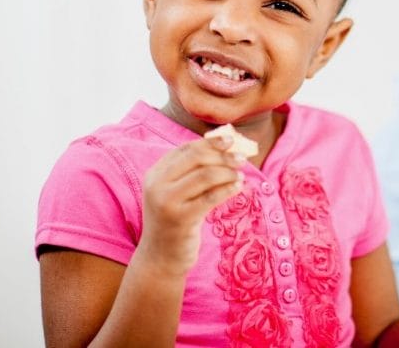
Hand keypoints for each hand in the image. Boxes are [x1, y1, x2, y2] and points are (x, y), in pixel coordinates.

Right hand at [136, 134, 246, 275]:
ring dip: (229, 173)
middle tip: (242, 159)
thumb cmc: (175, 219)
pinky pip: (211, 197)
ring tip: (240, 177)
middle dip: (223, 155)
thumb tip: (227, 143)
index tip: (232, 141)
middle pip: (197, 157)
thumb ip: (194, 170)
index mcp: (156, 173)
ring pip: (206, 175)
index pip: (187, 148)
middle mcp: (157, 185)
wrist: (160, 257)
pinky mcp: (180, 219)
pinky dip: (228, 189)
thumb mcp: (177, 191)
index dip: (212, 142)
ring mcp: (167, 202)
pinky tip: (239, 187)